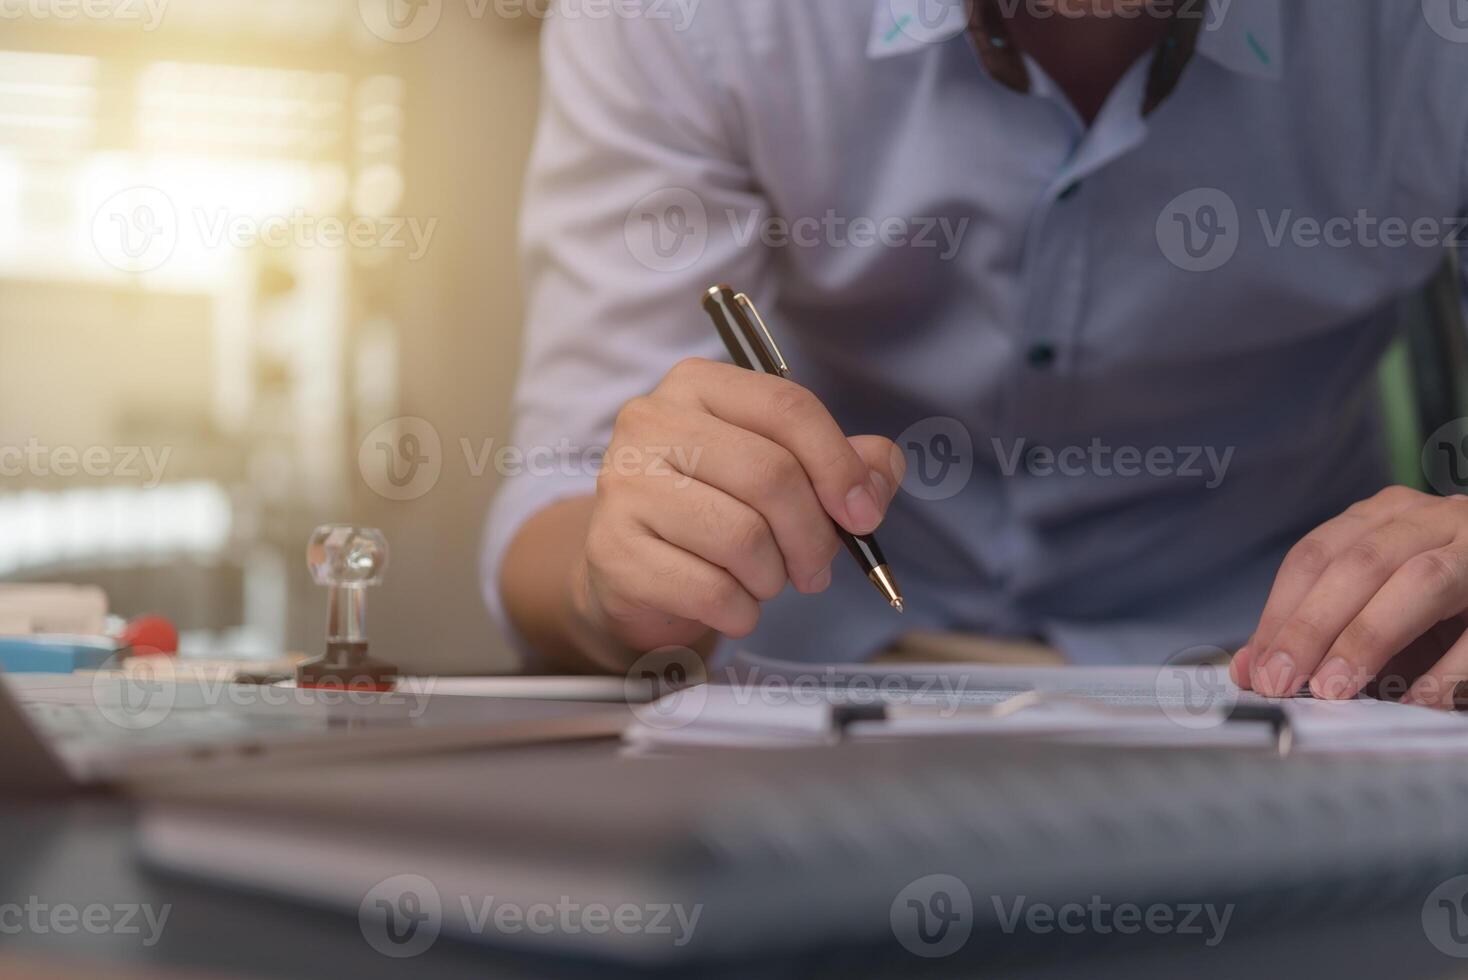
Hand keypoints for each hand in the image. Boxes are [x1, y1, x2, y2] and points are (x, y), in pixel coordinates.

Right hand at [572, 358, 903, 658]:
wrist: (635, 574)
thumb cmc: (715, 513)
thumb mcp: (785, 474)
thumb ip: (845, 463)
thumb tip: (879, 473)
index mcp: (698, 385)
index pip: (787, 408)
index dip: (840, 466)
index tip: (864, 515)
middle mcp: (651, 422)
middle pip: (771, 474)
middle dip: (814, 535)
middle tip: (817, 568)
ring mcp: (624, 484)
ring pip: (743, 537)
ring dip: (773, 577)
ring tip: (764, 581)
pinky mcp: (612, 549)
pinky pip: (709, 590)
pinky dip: (740, 611)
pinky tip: (731, 604)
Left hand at [1231, 486, 1467, 706]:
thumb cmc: (1445, 597)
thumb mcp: (1378, 597)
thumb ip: (1318, 628)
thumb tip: (1249, 668)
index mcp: (1387, 516)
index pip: (1316, 556)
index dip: (1281, 613)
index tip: (1256, 668)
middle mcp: (1434, 519)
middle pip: (1360, 564)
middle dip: (1313, 626)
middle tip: (1281, 682)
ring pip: (1420, 581)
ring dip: (1369, 638)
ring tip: (1334, 689)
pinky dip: (1446, 669)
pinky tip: (1416, 701)